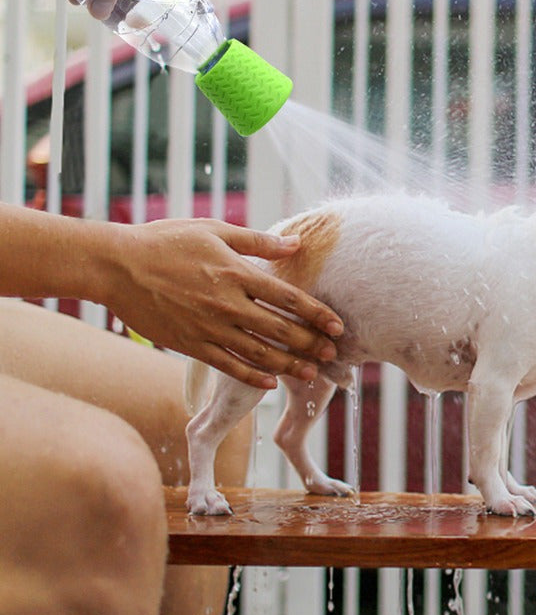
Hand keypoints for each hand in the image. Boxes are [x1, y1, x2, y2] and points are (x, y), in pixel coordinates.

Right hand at [102, 219, 343, 389]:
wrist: (118, 265)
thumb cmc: (167, 241)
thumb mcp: (215, 230)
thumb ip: (258, 241)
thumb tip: (296, 244)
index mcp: (237, 273)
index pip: (289, 298)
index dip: (317, 313)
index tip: (338, 326)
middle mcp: (228, 304)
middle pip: (280, 330)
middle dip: (310, 345)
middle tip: (332, 355)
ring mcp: (209, 327)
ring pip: (259, 354)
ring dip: (288, 366)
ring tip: (310, 374)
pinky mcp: (191, 345)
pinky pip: (228, 366)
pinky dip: (251, 377)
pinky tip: (270, 384)